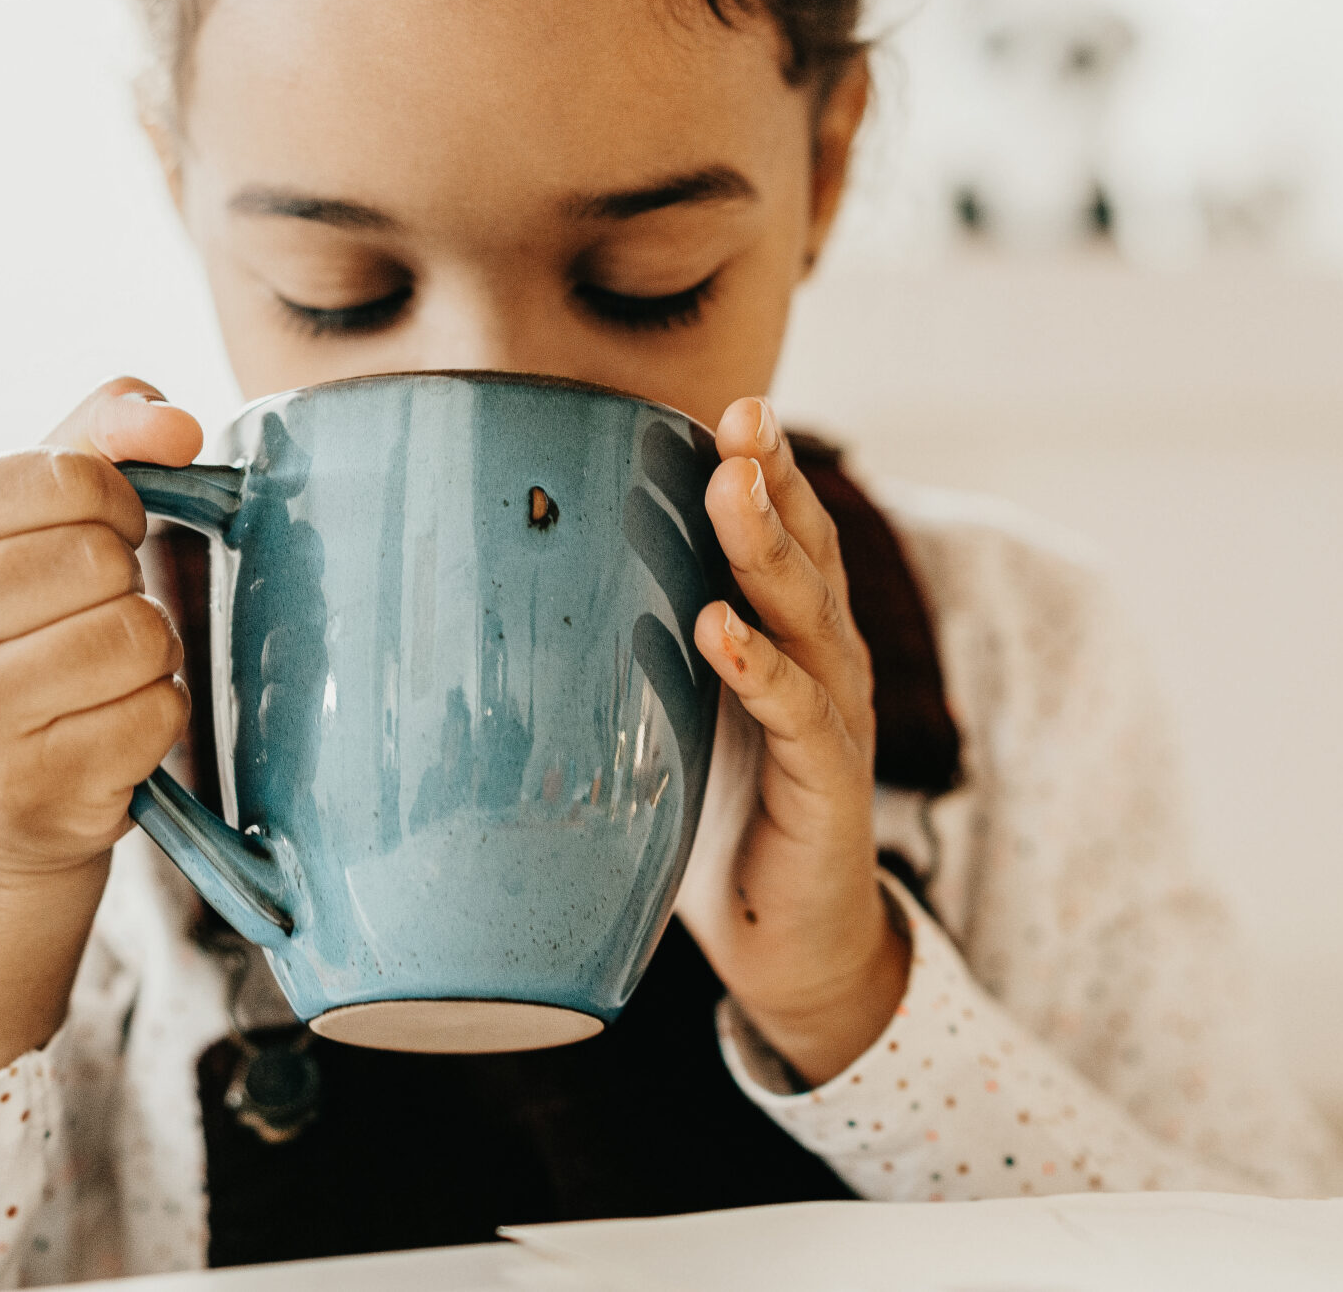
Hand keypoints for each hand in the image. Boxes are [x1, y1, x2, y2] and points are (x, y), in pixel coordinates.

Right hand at [0, 377, 205, 886]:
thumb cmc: (13, 633)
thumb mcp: (28, 520)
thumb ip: (101, 437)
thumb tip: (177, 424)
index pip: (59, 477)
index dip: (116, 497)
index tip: (106, 530)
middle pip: (98, 558)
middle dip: (124, 579)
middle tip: (90, 614)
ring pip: (135, 632)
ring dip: (149, 647)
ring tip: (101, 670)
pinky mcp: (26, 789)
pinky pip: (159, 709)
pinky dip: (159, 710)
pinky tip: (107, 725)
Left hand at [677, 398, 909, 1086]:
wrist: (784, 940)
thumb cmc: (718, 815)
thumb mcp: (667, 714)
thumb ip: (627, 649)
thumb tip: (508, 587)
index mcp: (789, 633)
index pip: (786, 531)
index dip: (763, 466)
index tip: (726, 403)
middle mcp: (825, 661)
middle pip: (806, 552)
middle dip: (772, 479)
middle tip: (743, 415)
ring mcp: (834, 719)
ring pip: (808, 617)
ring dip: (766, 551)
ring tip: (731, 489)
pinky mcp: (830, 785)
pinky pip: (800, 717)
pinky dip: (761, 670)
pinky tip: (721, 631)